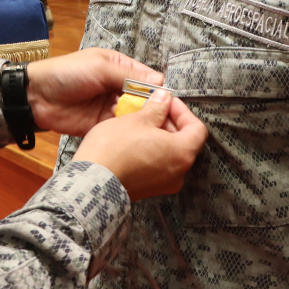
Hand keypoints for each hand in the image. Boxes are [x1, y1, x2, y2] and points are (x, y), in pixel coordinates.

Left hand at [25, 48, 163, 136]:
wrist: (37, 96)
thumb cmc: (67, 73)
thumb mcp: (100, 67)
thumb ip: (128, 75)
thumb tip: (159, 81)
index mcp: (119, 68)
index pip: (147, 79)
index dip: (159, 91)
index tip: (171, 104)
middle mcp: (119, 88)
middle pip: (145, 100)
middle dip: (156, 110)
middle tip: (170, 124)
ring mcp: (111, 108)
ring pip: (136, 117)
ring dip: (145, 124)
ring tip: (161, 135)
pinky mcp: (103, 126)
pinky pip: (121, 130)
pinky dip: (131, 134)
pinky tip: (142, 140)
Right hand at [73, 90, 207, 200]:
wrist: (91, 183)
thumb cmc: (114, 149)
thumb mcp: (136, 120)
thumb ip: (156, 108)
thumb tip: (164, 98)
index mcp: (182, 153)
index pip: (197, 128)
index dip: (182, 111)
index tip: (167, 102)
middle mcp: (179, 172)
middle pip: (184, 142)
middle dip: (169, 122)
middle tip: (152, 109)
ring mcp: (164, 184)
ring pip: (169, 154)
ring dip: (159, 137)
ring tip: (140, 123)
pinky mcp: (149, 190)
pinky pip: (157, 166)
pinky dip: (151, 152)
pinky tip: (133, 141)